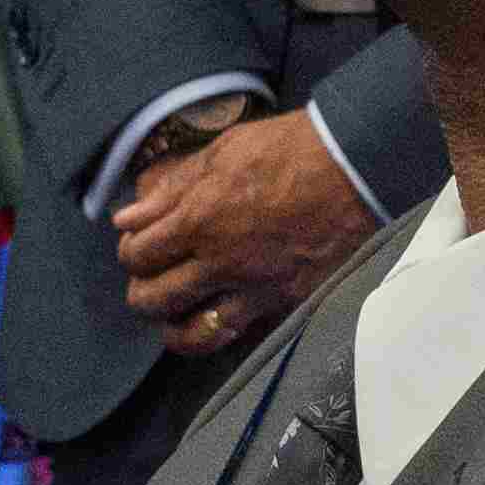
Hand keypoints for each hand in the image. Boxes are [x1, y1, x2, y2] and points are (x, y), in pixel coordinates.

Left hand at [113, 107, 374, 357]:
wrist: (356, 167)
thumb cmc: (289, 150)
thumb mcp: (221, 153)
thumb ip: (171, 190)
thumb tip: (128, 216)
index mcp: (199, 221)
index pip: (139, 254)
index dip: (130, 252)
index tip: (137, 245)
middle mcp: (222, 263)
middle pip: (154, 299)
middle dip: (142, 291)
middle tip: (149, 280)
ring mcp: (257, 289)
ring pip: (195, 334)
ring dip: (174, 328)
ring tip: (173, 317)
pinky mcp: (290, 303)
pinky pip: (245, 334)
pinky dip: (224, 332)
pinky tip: (219, 319)